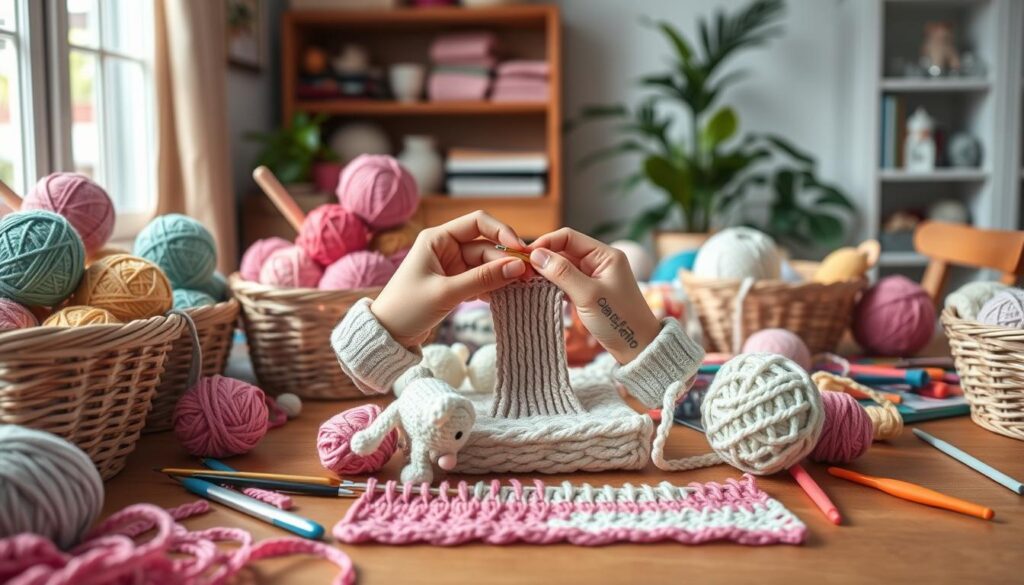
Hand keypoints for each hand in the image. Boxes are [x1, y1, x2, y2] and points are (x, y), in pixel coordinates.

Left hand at [371, 211, 528, 346]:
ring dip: (503, 275)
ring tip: (523, 287)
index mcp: (437, 238)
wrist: (387, 335)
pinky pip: (482, 280)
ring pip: (487, 265)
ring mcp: (452, 267)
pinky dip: (494, 287)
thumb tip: (517, 267)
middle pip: (487, 247)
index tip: (521, 250)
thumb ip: (482, 279)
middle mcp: (446, 248)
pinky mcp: (456, 284)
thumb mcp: (446, 292)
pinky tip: (506, 297)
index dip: (503, 232)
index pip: (478, 222)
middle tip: (529, 277)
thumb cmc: (406, 308)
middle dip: (507, 260)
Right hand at [529, 228, 659, 363]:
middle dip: (544, 258)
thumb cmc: (619, 321)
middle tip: (522, 270)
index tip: (525, 255)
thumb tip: (536, 255)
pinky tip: (540, 290)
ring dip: (547, 272)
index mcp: (606, 255)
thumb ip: (562, 273)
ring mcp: (595, 276)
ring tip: (527, 280)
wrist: (637, 348)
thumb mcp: (588, 295)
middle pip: (564, 250)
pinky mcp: (590, 291)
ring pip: (564, 266)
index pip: (569, 237)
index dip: (546, 243)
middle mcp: (600, 261)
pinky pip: (567, 281)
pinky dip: (553, 284)